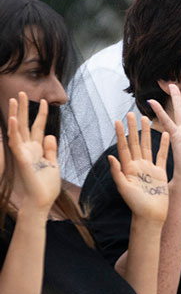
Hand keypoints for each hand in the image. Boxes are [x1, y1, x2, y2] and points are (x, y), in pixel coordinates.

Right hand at [6, 92, 60, 213]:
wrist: (42, 201)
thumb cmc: (46, 186)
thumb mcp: (53, 164)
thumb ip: (51, 150)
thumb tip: (51, 135)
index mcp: (37, 149)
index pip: (39, 128)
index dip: (41, 115)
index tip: (45, 101)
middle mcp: (28, 148)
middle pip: (26, 124)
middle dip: (25, 108)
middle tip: (22, 92)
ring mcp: (23, 153)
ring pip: (18, 129)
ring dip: (16, 114)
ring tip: (15, 98)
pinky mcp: (21, 159)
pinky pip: (15, 142)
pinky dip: (14, 131)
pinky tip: (14, 119)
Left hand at [107, 112, 169, 224]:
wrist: (151, 216)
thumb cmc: (136, 205)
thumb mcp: (124, 189)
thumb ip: (117, 173)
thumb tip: (110, 157)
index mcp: (128, 169)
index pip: (123, 147)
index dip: (120, 134)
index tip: (118, 121)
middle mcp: (138, 166)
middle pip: (134, 143)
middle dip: (132, 128)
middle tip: (131, 113)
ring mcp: (149, 169)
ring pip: (147, 147)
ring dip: (147, 133)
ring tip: (147, 119)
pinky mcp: (160, 174)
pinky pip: (163, 157)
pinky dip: (164, 146)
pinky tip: (166, 135)